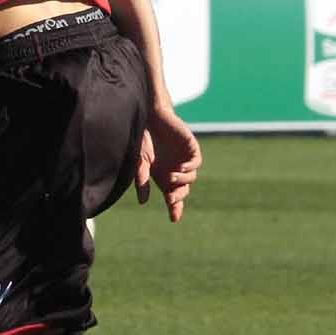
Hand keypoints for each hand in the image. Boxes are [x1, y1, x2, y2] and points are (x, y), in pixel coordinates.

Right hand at [135, 105, 199, 222]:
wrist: (151, 116)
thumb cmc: (143, 139)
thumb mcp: (139, 162)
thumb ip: (141, 181)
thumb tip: (143, 202)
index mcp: (164, 177)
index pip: (172, 197)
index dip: (174, 208)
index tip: (174, 219)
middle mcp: (175, 171)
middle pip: (182, 191)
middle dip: (178, 197)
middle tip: (171, 199)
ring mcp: (185, 160)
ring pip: (190, 178)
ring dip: (182, 181)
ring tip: (171, 178)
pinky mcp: (191, 149)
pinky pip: (196, 162)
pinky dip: (189, 168)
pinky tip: (180, 169)